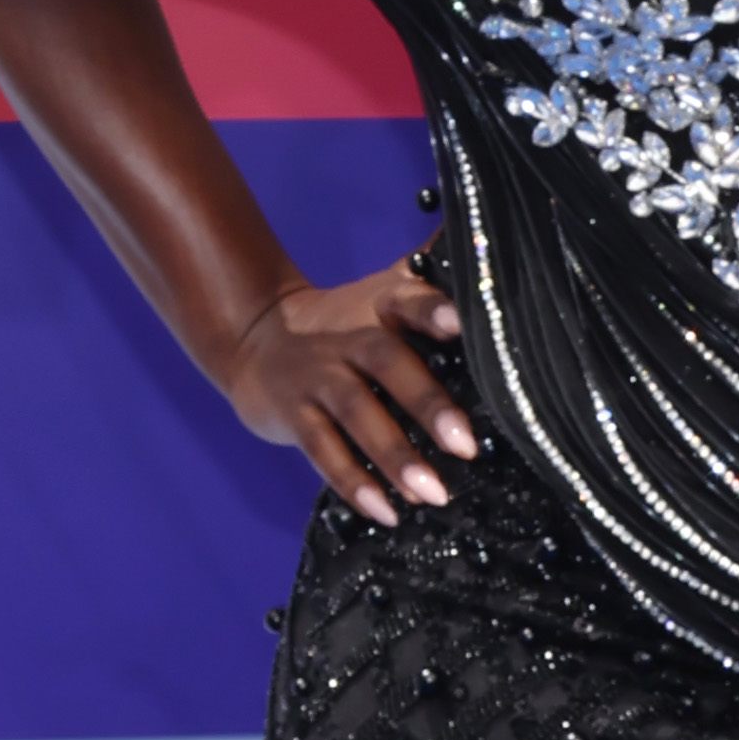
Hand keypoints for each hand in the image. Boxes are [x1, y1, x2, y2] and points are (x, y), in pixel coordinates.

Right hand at [219, 258, 477, 526]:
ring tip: (433, 494)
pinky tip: (385, 511)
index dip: (433, 309)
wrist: (255, 337)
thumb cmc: (343, 322)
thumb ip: (432, 273)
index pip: (410, 300)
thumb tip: (483, 229)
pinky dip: (352, 481)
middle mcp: (348, 337)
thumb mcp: (385, 291)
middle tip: (466, 445)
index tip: (462, 323)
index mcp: (381, 306)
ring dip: (394, 455)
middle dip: (426, 402)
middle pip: (387, 363)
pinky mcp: (292, 413)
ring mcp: (317, 377)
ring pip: (355, 413)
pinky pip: (321, 449)